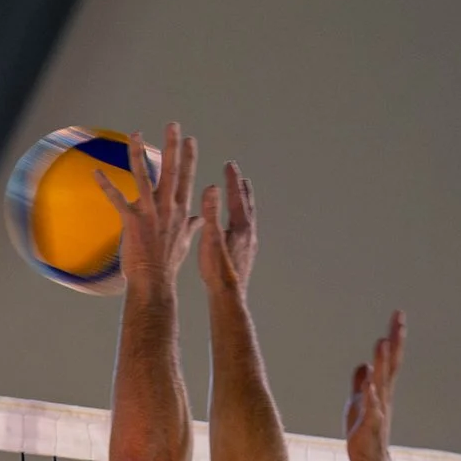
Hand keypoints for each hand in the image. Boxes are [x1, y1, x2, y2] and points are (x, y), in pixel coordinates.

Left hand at [95, 123, 198, 286]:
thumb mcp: (186, 241)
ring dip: (139, 154)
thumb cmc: (167, 263)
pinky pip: (117, 199)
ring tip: (136, 134)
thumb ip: (192, 226)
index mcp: (181, 211)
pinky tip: (96, 171)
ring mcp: (150, 213)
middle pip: (171, 171)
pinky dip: (106, 185)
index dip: (188, 158)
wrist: (154, 282)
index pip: (187, 178)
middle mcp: (168, 208)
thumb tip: (202, 218)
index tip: (190, 139)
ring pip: (144, 177)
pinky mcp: (132, 222)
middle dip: (172, 146)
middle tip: (173, 125)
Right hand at [197, 162, 256, 295]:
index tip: (229, 164)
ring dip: (244, 204)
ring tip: (242, 195)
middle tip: (238, 175)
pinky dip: (242, 219)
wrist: (229, 296)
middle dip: (241, 189)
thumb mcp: (211, 239)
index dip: (232, 180)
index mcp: (241, 227)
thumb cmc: (217, 270)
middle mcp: (249, 233)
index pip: (237, 197)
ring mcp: (250, 244)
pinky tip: (238, 226)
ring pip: (249, 218)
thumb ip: (211, 213)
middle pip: (247, 205)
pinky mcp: (247, 254)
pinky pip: (246, 229)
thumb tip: (212, 188)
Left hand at [346, 310, 405, 460]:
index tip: (399, 315)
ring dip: (383, 362)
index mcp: (381, 388)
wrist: (367, 459)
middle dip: (395, 341)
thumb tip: (364, 364)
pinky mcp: (369, 425)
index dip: (395, 337)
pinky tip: (369, 383)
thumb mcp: (358, 401)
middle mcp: (383, 395)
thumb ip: (361, 382)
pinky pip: (371, 408)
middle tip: (399, 318)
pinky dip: (370, 396)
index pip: (391, 358)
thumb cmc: (364, 432)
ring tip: (383, 342)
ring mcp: (378, 409)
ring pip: (381, 382)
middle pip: (391, 364)